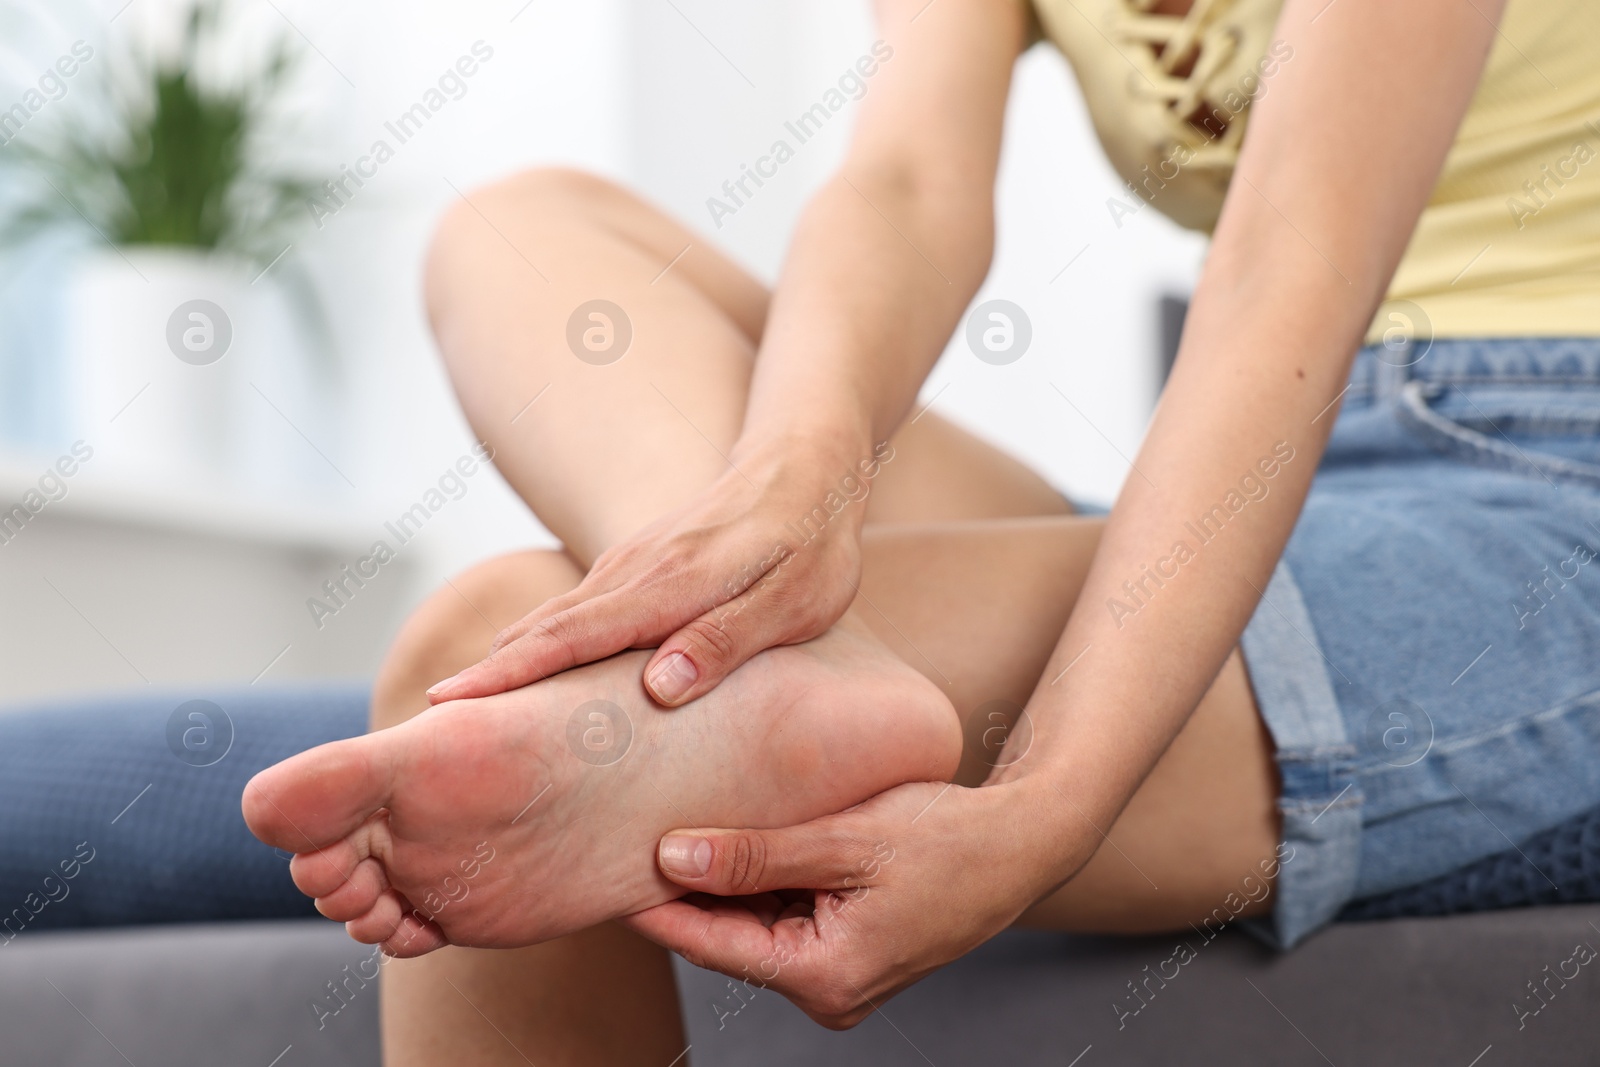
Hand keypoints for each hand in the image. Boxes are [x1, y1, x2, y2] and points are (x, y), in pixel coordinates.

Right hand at [427, 437, 893, 706]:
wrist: (804, 465)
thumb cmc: (812, 546)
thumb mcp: (795, 603)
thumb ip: (727, 641)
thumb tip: (659, 689)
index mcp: (671, 586)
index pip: (574, 638)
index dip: (511, 676)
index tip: (450, 706)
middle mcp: (635, 572)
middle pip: (544, 630)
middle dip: (484, 677)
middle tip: (421, 729)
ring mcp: (629, 565)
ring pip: (553, 619)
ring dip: (502, 661)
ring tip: (451, 711)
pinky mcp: (634, 566)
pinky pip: (573, 611)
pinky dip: (534, 642)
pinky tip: (515, 673)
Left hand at [622, 780, 1087, 1028]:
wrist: (1022, 845)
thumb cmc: (947, 840)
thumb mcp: (844, 841)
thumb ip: (755, 855)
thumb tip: (671, 858)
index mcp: (826, 977)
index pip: (713, 942)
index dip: (656, 906)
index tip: (601, 869)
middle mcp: (830, 992)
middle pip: (731, 937)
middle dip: (686, 889)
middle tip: (625, 839)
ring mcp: (841, 976)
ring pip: (756, 927)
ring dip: (724, 882)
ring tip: (669, 829)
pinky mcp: (852, 951)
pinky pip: (787, 919)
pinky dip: (762, 883)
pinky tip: (733, 839)